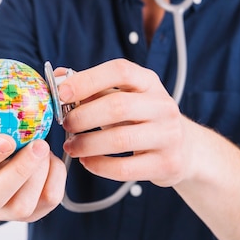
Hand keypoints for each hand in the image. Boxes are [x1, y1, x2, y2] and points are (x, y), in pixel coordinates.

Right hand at [0, 105, 66, 221]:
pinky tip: (52, 159)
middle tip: (38, 145)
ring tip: (44, 148)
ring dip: (39, 175)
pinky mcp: (35, 212)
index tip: (6, 138)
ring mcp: (8, 210)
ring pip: (22, 205)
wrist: (4, 160)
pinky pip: (49, 199)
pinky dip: (55, 176)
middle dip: (18, 172)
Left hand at [59, 59, 193, 187]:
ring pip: (120, 139)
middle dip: (83, 117)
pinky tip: (87, 161)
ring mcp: (169, 135)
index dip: (88, 80)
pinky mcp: (167, 164)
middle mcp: (163, 105)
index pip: (120, 71)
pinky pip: (125, 169)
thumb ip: (92, 87)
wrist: (183, 149)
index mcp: (149, 82)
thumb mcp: (123, 96)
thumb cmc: (141, 118)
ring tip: (71, 146)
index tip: (62, 93)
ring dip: (87, 144)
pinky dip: (99, 166)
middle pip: (118, 106)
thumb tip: (56, 78)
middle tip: (65, 125)